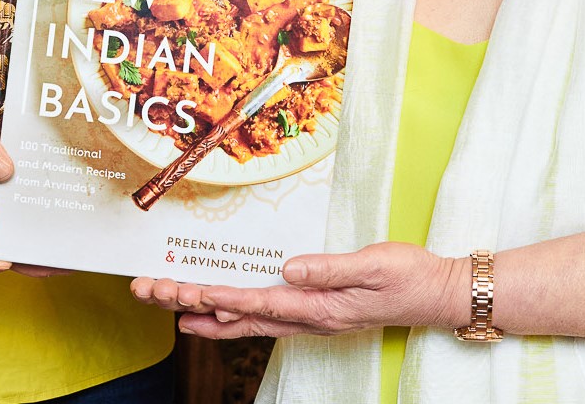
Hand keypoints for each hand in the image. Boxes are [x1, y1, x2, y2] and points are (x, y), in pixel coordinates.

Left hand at [131, 243, 463, 338]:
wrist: (435, 294)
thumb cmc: (408, 276)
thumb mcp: (374, 266)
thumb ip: (329, 269)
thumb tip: (288, 268)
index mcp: (315, 305)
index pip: (252, 301)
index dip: (211, 295)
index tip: (176, 290)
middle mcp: (305, 316)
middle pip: (235, 314)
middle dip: (189, 302)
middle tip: (148, 290)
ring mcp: (307, 317)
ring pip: (243, 319)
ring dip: (202, 310)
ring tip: (165, 304)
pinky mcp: (312, 310)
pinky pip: (262, 316)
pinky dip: (230, 314)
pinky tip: (213, 310)